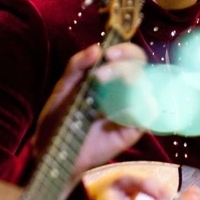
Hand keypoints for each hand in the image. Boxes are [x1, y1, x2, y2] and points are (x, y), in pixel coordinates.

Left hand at [33, 42, 146, 163]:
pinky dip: (136, 107)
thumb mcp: (63, 88)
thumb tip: (97, 48)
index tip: (108, 54)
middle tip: (100, 75)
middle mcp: (124, 90)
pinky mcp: (133, 129)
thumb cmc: (58, 119)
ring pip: (145, 88)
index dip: (125, 51)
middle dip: (123, 65)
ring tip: (101, 93)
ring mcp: (130, 109)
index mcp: (110, 77)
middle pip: (141, 68)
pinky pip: (146, 113)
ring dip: (128, 84)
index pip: (130, 57)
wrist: (53, 152)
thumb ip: (77, 66)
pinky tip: (115, 111)